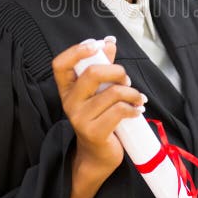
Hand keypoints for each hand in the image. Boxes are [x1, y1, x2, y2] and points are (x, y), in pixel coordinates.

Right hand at [52, 39, 146, 177]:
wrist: (97, 155)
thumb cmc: (100, 118)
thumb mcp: (98, 91)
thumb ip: (102, 66)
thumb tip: (109, 42)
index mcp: (67, 89)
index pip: (60, 64)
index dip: (76, 51)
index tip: (96, 45)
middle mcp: (70, 102)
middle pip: (93, 73)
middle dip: (117, 71)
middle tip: (126, 81)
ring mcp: (80, 118)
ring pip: (113, 93)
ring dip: (132, 93)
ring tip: (138, 99)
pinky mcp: (94, 132)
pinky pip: (119, 111)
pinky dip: (134, 108)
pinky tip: (137, 110)